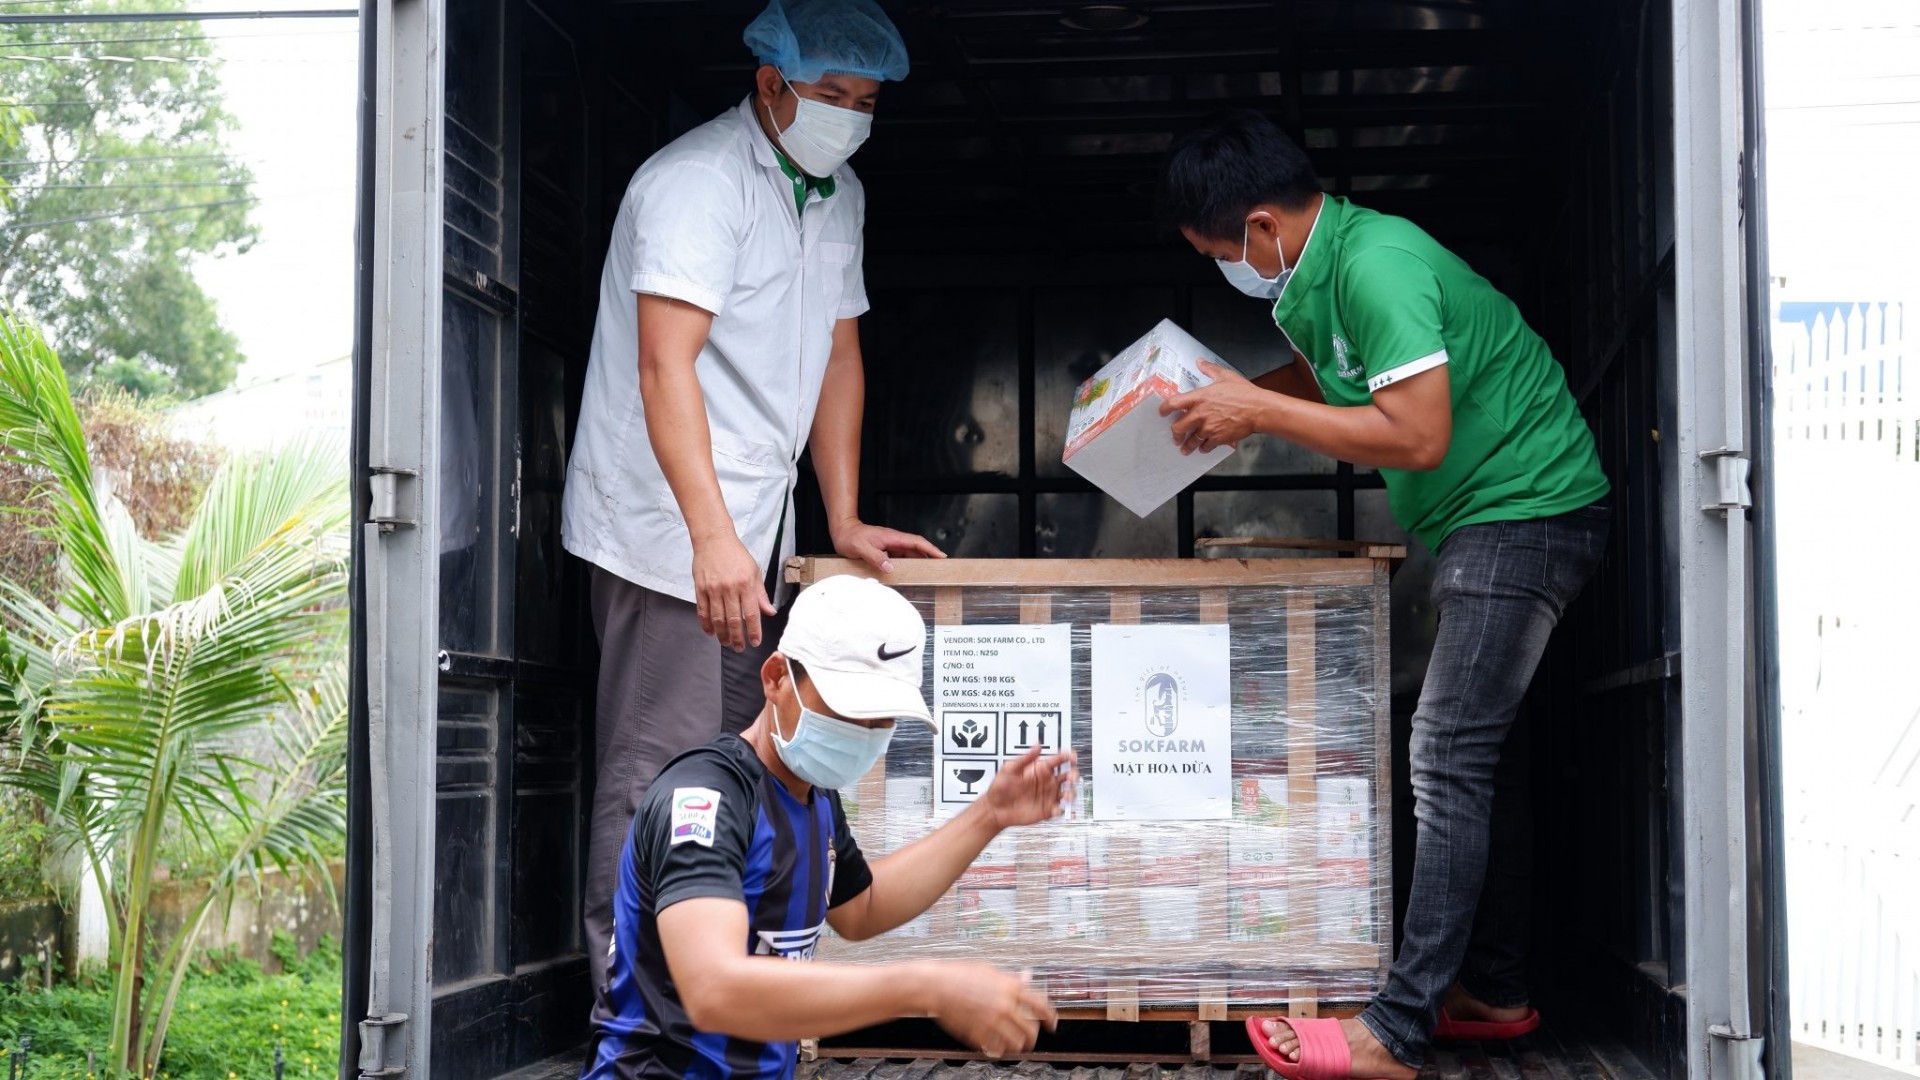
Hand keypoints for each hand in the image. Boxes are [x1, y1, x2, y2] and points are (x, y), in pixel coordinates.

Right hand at [691, 532, 776, 651]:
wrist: (714, 540)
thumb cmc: (736, 555)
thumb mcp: (754, 571)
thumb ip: (760, 594)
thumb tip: (770, 613)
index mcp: (746, 584)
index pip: (751, 613)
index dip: (753, 631)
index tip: (754, 642)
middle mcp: (729, 588)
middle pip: (733, 620)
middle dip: (737, 638)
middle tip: (739, 648)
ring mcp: (713, 589)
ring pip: (717, 619)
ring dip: (722, 634)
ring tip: (726, 643)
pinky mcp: (700, 589)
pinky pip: (703, 611)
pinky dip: (706, 624)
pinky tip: (710, 632)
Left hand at [831, 518, 945, 573]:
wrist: (842, 531)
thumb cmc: (850, 537)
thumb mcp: (860, 547)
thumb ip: (875, 556)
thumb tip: (890, 567)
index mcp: (891, 537)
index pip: (916, 542)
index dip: (929, 549)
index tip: (941, 556)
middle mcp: (893, 540)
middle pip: (916, 549)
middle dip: (928, 557)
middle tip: (938, 569)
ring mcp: (890, 545)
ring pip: (909, 554)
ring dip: (917, 563)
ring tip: (924, 576)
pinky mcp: (885, 550)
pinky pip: (900, 558)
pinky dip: (906, 566)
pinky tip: (906, 574)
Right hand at [926, 964, 1056, 1057]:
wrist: (935, 986)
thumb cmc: (959, 974)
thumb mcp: (989, 970)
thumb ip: (1011, 977)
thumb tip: (1027, 976)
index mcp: (1011, 987)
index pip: (1041, 1006)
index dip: (1050, 1018)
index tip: (1051, 1025)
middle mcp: (1005, 1006)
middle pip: (1031, 1030)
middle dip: (1033, 1038)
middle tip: (1030, 1040)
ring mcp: (991, 1022)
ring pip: (1016, 1044)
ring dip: (1017, 1046)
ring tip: (1014, 1046)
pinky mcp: (978, 1034)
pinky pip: (996, 1049)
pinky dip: (999, 1050)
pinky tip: (997, 1047)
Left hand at [976, 745, 1078, 829]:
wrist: (995, 809)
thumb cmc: (1000, 787)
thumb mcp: (1010, 769)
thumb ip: (1026, 758)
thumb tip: (1038, 745)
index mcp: (1040, 769)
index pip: (1057, 760)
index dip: (1067, 756)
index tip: (1072, 756)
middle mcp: (1047, 782)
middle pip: (1068, 775)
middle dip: (1073, 775)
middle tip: (1071, 777)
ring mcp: (1049, 796)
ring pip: (1068, 792)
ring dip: (1071, 793)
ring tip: (1066, 796)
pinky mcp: (1047, 810)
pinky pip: (1060, 809)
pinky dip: (1062, 809)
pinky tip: (1056, 809)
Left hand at [1160, 360, 1267, 455]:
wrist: (1258, 409)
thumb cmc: (1243, 392)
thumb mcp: (1225, 376)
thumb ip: (1209, 369)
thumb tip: (1200, 362)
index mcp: (1199, 397)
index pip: (1173, 403)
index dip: (1164, 409)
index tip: (1162, 413)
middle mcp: (1200, 414)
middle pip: (1177, 427)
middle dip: (1175, 434)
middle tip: (1175, 437)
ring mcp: (1208, 428)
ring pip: (1191, 441)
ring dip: (1187, 446)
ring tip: (1185, 449)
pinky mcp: (1217, 438)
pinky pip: (1206, 446)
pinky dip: (1204, 448)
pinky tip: (1204, 448)